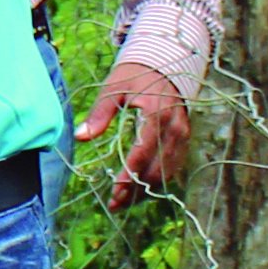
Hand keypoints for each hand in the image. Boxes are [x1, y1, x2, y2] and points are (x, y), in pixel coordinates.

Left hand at [78, 59, 193, 198]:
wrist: (163, 63)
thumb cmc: (135, 75)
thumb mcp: (114, 89)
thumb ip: (99, 114)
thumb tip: (82, 137)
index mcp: (157, 115)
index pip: (142, 154)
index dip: (129, 177)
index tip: (114, 193)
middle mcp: (174, 128)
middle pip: (157, 169)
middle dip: (136, 190)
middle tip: (115, 204)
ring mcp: (183, 134)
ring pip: (167, 172)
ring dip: (147, 190)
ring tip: (125, 202)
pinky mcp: (185, 137)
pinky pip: (174, 166)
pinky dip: (158, 180)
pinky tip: (141, 189)